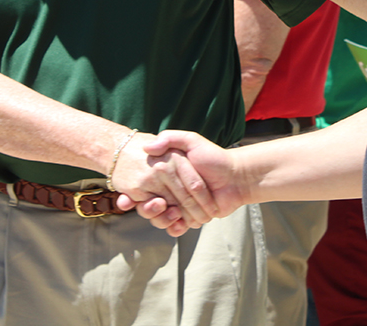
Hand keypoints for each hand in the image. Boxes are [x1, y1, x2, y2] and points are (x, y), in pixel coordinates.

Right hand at [123, 130, 246, 235]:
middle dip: (150, 209)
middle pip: (149, 205)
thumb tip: (147, 147)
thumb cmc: (214, 157)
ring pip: (160, 219)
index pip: (144, 187)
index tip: (129, 199)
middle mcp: (169, 190)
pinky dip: (176, 228)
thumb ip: (170, 138)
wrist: (237, 176)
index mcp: (166, 173)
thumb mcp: (191, 140)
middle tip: (158, 204)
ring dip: (162, 220)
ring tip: (173, 214)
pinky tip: (179, 224)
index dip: (135, 195)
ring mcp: (178, 205)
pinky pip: (175, 227)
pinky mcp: (189, 218)